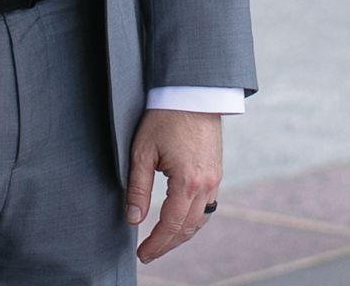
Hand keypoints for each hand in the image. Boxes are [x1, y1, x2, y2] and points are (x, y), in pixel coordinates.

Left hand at [125, 108, 223, 262]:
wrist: (193, 96)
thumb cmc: (164, 119)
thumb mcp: (141, 152)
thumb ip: (136, 187)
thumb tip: (132, 219)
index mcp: (188, 182)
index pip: (171, 224)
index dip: (156, 243)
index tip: (142, 254)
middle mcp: (207, 185)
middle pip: (188, 227)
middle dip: (168, 244)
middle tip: (148, 254)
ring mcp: (215, 180)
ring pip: (200, 220)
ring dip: (181, 235)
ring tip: (161, 243)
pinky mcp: (216, 174)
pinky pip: (207, 207)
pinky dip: (192, 220)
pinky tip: (178, 222)